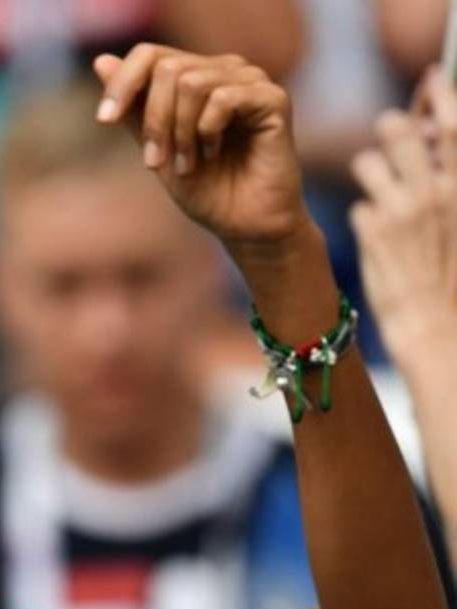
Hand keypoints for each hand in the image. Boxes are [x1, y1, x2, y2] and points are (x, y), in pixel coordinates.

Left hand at [93, 45, 308, 247]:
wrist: (242, 225)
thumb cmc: (204, 188)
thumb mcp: (156, 147)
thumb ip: (134, 109)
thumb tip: (101, 61)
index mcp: (196, 75)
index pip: (149, 55)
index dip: (122, 84)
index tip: (104, 119)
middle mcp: (224, 70)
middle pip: (168, 69)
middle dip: (155, 122)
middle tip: (157, 161)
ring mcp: (251, 81)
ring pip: (192, 82)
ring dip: (180, 132)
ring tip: (187, 164)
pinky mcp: (273, 99)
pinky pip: (224, 98)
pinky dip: (208, 131)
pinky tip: (214, 153)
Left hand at [350, 69, 456, 367]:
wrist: (439, 328)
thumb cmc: (456, 275)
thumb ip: (449, 180)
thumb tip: (435, 139)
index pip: (454, 125)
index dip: (441, 95)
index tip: (432, 80)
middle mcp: (433, 192)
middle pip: (396, 127)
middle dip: (392, 128)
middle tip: (393, 138)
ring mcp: (398, 211)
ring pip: (367, 161)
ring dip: (372, 172)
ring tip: (385, 194)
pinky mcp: (369, 231)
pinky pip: (360, 204)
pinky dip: (369, 216)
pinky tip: (382, 238)